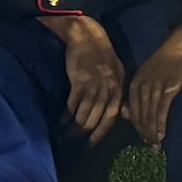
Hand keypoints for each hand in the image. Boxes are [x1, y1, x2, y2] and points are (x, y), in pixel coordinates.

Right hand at [53, 11, 127, 140]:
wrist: (88, 37)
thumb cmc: (102, 56)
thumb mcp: (117, 73)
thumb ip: (118, 94)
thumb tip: (123, 114)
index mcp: (118, 88)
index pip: (112, 117)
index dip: (101, 132)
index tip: (91, 144)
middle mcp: (108, 89)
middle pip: (96, 119)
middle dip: (83, 134)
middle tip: (73, 143)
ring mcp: (94, 85)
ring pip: (83, 114)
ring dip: (72, 128)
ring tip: (63, 135)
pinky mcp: (79, 81)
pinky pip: (71, 105)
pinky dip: (65, 116)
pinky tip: (59, 122)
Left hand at [124, 20, 181, 145]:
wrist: (181, 44)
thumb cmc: (166, 60)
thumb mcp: (147, 75)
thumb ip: (139, 93)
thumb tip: (127, 114)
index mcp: (135, 84)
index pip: (132, 111)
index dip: (137, 127)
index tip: (144, 139)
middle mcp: (142, 87)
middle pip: (140, 116)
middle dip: (144, 133)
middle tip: (151, 146)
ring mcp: (155, 87)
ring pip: (150, 115)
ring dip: (152, 132)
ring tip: (156, 145)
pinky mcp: (169, 88)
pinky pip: (162, 110)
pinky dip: (161, 124)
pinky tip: (162, 134)